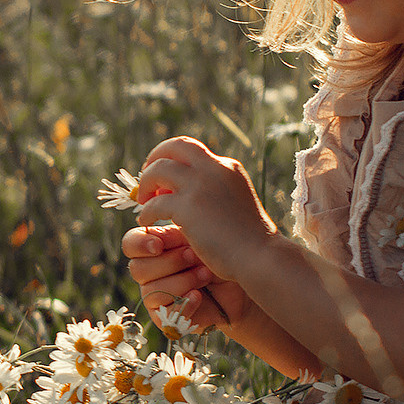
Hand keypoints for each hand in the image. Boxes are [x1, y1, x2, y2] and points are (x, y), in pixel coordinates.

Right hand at [122, 224, 249, 332]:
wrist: (240, 281)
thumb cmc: (219, 251)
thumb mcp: (196, 231)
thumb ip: (173, 220)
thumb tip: (150, 212)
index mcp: (152, 247)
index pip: (130, 244)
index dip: (140, 245)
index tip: (159, 245)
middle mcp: (150, 272)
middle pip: (138, 269)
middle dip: (168, 262)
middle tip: (193, 255)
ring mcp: (156, 296)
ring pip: (151, 291)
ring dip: (181, 281)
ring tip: (205, 273)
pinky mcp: (168, 317)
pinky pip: (166, 313)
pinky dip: (184, 303)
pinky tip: (199, 295)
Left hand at [130, 137, 276, 297]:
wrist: (260, 256)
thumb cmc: (249, 239)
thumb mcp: (234, 202)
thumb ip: (213, 192)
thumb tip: (179, 192)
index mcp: (228, 167)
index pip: (192, 150)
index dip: (173, 160)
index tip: (164, 179)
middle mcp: (214, 169)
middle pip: (174, 146)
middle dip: (154, 158)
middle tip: (145, 177)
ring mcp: (200, 185)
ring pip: (158, 169)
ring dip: (145, 184)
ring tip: (143, 202)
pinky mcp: (188, 206)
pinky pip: (155, 203)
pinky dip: (147, 212)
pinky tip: (146, 223)